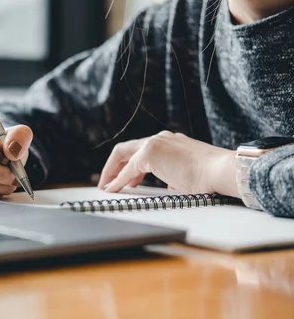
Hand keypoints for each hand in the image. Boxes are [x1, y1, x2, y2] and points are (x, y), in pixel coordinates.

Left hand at [98, 131, 237, 196]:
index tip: (126, 179)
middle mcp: (160, 138)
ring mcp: (154, 143)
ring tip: (107, 186)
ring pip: (123, 154)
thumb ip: (173, 174)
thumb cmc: (211, 176)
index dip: (129, 165)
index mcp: (170, 141)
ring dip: (112, 171)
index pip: (142, 150)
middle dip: (114, 166)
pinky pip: (128, 169)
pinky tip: (112, 189)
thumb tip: (167, 183)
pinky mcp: (150, 153)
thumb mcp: (187, 173)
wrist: (221, 171)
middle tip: (108, 181)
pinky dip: (118, 180)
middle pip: (127, 149)